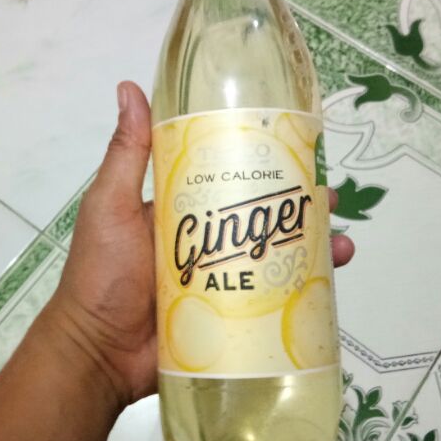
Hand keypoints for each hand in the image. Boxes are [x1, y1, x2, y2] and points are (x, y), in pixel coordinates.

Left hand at [45, 81, 354, 408]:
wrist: (98, 354)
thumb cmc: (102, 273)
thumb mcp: (111, 204)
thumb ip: (127, 154)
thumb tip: (130, 86)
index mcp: (184, 208)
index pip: (230, 177)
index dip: (263, 163)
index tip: (297, 148)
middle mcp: (208, 239)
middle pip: (261, 216)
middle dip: (299, 205)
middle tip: (329, 198)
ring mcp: (223, 278)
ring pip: (276, 255)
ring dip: (312, 246)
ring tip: (342, 242)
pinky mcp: (232, 314)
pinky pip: (274, 297)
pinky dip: (305, 288)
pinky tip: (331, 280)